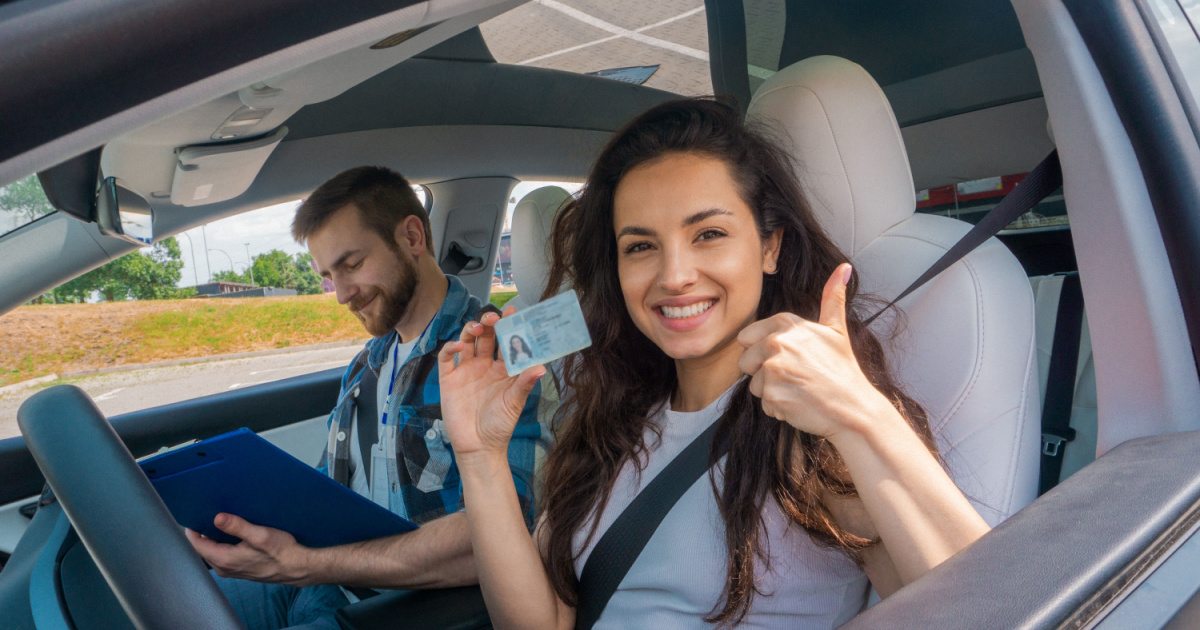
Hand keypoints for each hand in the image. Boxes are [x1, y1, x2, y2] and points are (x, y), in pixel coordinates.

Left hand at [185, 513, 312, 585]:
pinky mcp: (238, 568)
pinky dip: (222, 543)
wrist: (296, 567)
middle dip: (202, 531)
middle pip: (202, 547)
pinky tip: (233, 534)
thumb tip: (217, 517)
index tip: (196, 513)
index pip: (196, 544)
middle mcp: (223, 567)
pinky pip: (221, 555)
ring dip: (213, 537)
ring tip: (221, 521)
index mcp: (224, 559)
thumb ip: (237, 526)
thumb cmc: (281, 551)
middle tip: (209, 513)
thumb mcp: (260, 535)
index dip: (193, 528)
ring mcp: (230, 569)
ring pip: (212, 551)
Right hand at [438, 307, 544, 458]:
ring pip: (467, 341)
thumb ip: (524, 383)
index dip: (509, 326)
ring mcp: (466, 370)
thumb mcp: (514, 403)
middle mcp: (484, 365)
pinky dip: (450, 348)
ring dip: (470, 330)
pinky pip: (446, 359)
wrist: (478, 447)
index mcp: (503, 368)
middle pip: (486, 337)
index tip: (514, 312)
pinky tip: (458, 346)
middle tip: (494, 317)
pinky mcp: (449, 379)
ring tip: (477, 327)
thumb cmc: (500, 426)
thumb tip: (541, 367)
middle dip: (490, 323)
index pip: (506, 341)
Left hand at [737, 264, 897, 438]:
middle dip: (763, 373)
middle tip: (796, 376)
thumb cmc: (843, 370)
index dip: (763, 350)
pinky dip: (779, 408)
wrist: (854, 408)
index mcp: (786, 324)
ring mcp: (773, 369)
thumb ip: (833, 298)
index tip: (789, 357)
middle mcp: (776, 342)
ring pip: (754, 385)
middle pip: (745, 362)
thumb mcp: (837, 330)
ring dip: (772, 391)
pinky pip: (764, 404)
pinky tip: (800, 403)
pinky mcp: (773, 395)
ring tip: (799, 389)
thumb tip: (843, 267)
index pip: (746, 337)